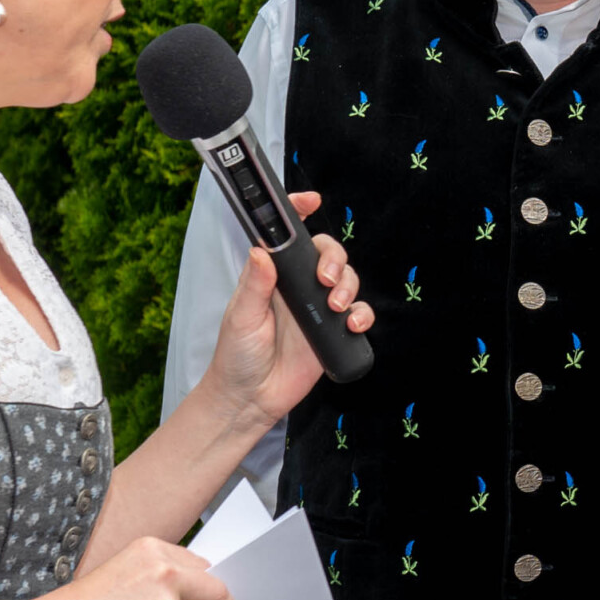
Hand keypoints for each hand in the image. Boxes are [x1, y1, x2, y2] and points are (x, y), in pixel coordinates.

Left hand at [205, 190, 373, 427]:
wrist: (251, 399)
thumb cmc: (236, 356)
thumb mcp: (242, 317)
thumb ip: (254, 284)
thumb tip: (261, 250)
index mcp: (274, 277)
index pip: (289, 238)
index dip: (299, 213)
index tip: (311, 200)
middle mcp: (299, 288)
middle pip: (328, 254)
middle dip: (334, 259)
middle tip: (325, 279)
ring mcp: (318, 309)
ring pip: (347, 280)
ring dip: (349, 286)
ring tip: (336, 307)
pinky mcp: (334, 333)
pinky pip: (359, 314)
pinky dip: (363, 314)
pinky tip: (352, 324)